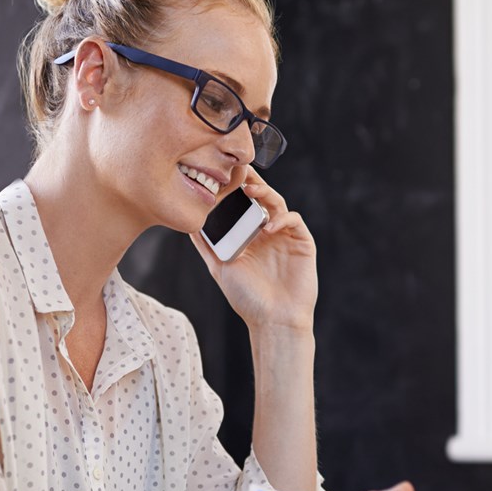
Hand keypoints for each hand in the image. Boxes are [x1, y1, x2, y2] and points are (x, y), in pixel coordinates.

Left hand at [189, 171, 317, 330]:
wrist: (273, 321)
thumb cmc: (248, 298)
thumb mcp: (220, 268)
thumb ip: (207, 245)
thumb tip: (189, 224)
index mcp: (249, 234)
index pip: (242, 204)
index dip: (234, 188)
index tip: (219, 174)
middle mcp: (267, 231)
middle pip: (260, 197)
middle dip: (250, 182)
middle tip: (238, 168)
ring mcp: (285, 236)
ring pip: (277, 203)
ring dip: (265, 194)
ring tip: (251, 192)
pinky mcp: (302, 243)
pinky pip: (294, 220)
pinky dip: (281, 218)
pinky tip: (267, 227)